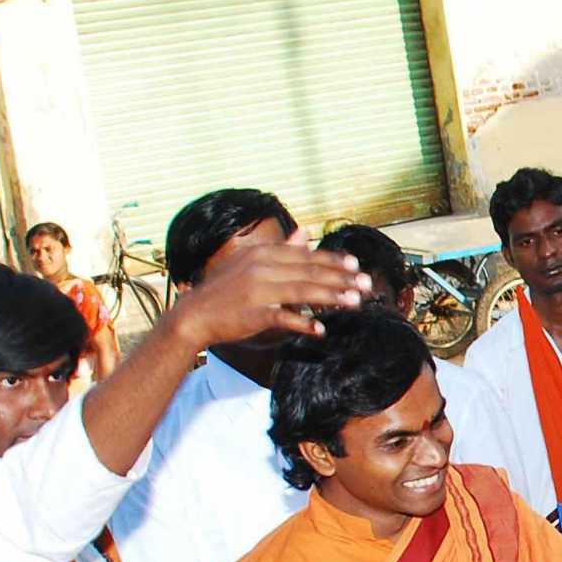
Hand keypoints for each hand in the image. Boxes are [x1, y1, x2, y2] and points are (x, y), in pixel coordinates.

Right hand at [169, 228, 365, 353]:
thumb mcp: (251, 262)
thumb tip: (306, 233)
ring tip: (354, 301)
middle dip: (341, 278)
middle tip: (366, 284)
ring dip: (331, 296)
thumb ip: (281, 249)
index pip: (305, 256)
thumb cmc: (226, 290)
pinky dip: (302, 322)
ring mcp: (258, 290)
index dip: (332, 260)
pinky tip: (320, 328)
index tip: (355, 265)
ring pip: (303, 291)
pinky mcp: (254, 313)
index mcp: (263, 253)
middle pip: (309, 272)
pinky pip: (284, 317)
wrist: (195, 314)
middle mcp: (262, 267)